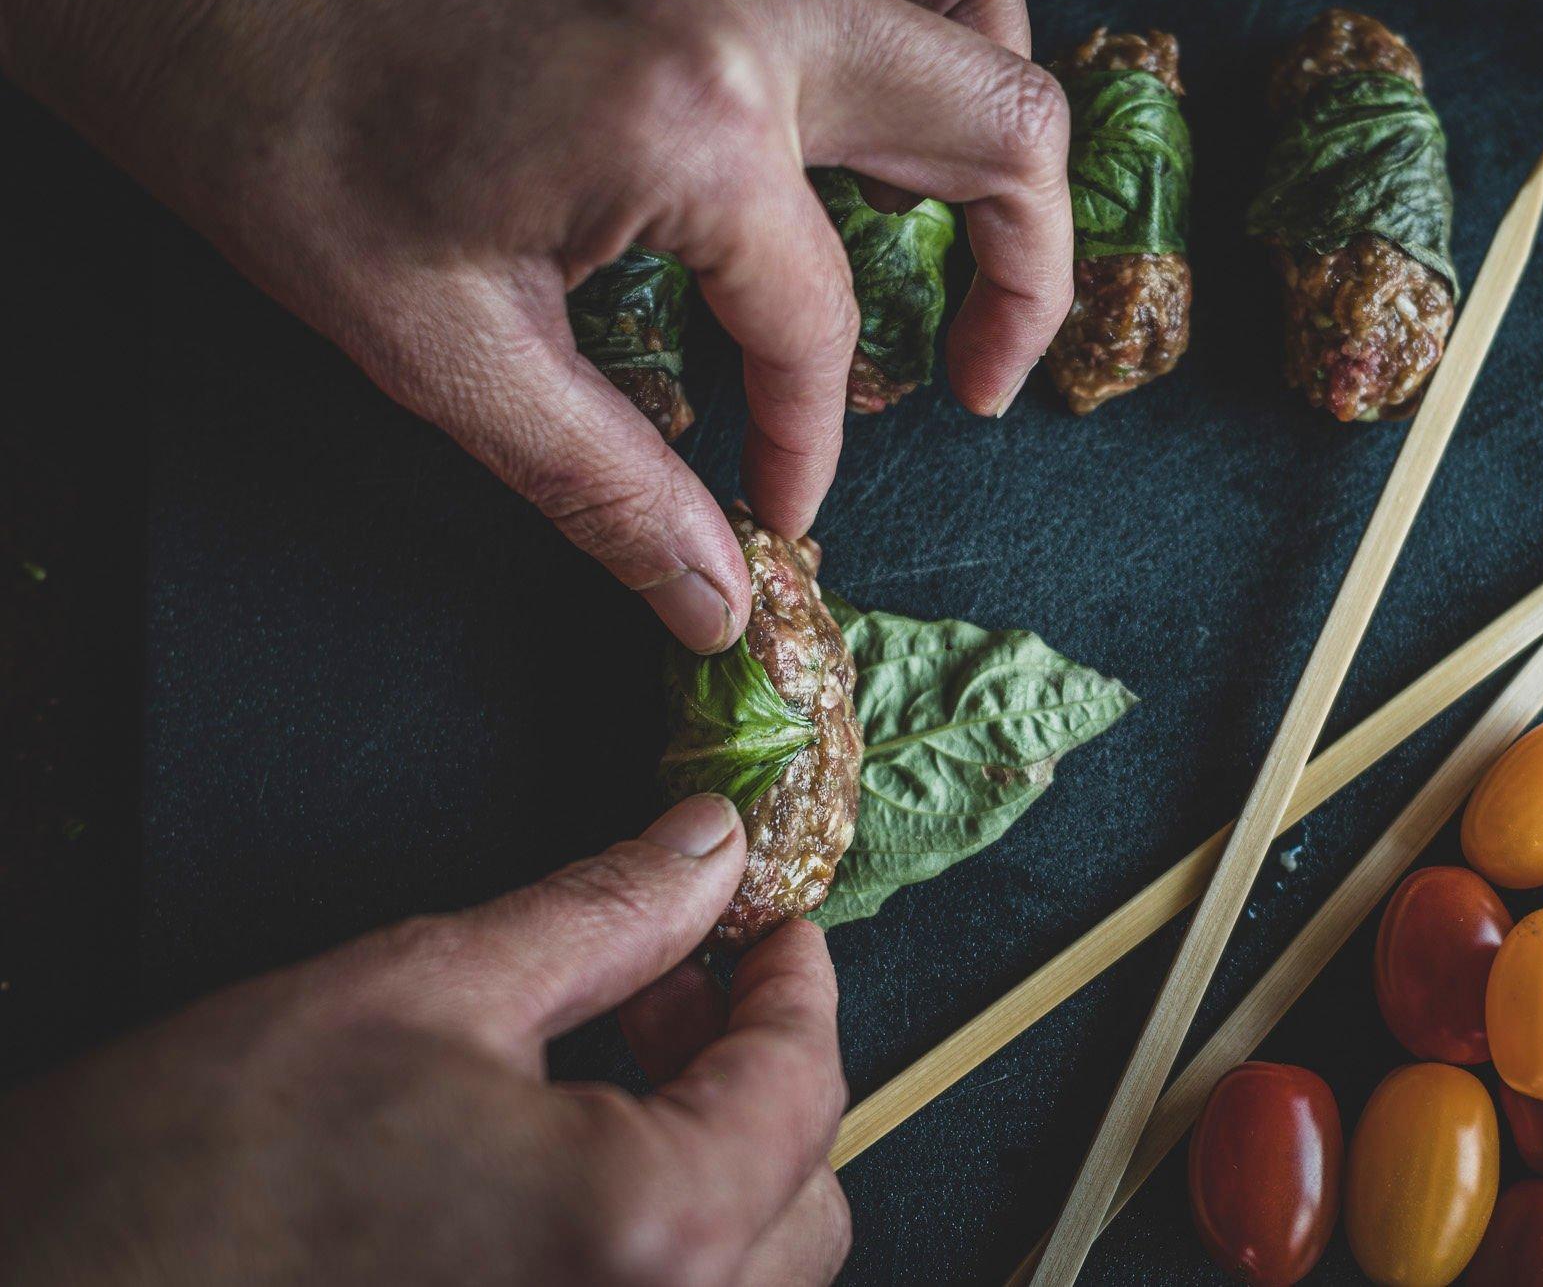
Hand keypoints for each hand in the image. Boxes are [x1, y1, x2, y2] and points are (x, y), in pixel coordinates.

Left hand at [0, 0, 1070, 651]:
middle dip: (1021, 270)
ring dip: (991, 103)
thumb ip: (605, 485)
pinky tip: (872, 84)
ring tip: (962, 207)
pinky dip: (914, 7)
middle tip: (976, 372)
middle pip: (995, 120)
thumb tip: (715, 602)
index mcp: (698, 121)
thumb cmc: (274, 126)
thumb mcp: (439, 343)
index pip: (820, 321)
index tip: (785, 498)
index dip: (812, 437)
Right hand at [0, 796, 850, 1286]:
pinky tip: (566, 1165)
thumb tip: (704, 851)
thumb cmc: (190, 1182)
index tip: (769, 930)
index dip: (795, 984)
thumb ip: (604, 914)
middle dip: (755, 1074)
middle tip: (674, 985)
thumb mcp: (421, 988)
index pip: (800, 1088)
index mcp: (646, 1234)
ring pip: (741, 1276)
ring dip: (711, 1161)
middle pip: (800, 1199)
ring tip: (611, 1067)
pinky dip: (650, 1241)